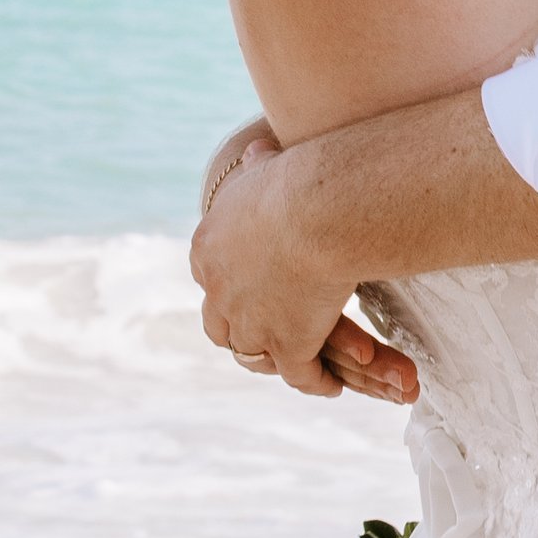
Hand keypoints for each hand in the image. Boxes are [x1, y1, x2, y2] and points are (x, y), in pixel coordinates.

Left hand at [190, 131, 419, 403]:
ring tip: (294, 363)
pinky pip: (301, 375)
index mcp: (208, 248)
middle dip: (240, 330)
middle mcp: (218, 291)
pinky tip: (330, 385)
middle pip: (219, 324)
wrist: (315, 207)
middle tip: (263, 334)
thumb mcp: (265, 169)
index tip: (248, 286)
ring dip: (273, 358)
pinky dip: (315, 382)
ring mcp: (251, 323)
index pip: (211, 277)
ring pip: (253, 354)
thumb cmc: (297, 179)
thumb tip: (254, 152)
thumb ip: (257, 169)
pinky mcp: (288, 345)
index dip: (230, 286)